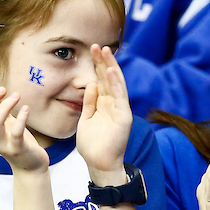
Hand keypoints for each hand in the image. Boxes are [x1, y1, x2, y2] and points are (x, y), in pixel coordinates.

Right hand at [0, 83, 46, 170]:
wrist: (31, 167)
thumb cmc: (17, 141)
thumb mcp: (5, 123)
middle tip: (3, 89)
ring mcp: (2, 144)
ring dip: (5, 106)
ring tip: (16, 95)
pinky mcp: (17, 149)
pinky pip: (16, 133)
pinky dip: (21, 119)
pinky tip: (26, 108)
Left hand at [76, 46, 133, 180]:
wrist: (99, 164)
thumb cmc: (92, 145)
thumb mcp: (86, 119)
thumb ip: (89, 103)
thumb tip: (91, 84)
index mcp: (105, 104)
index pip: (102, 80)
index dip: (97, 66)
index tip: (92, 50)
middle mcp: (114, 104)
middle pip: (109, 78)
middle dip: (103, 62)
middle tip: (97, 45)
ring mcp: (120, 110)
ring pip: (116, 84)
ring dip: (111, 67)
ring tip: (105, 51)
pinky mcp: (124, 117)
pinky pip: (120, 97)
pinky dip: (115, 84)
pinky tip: (110, 71)